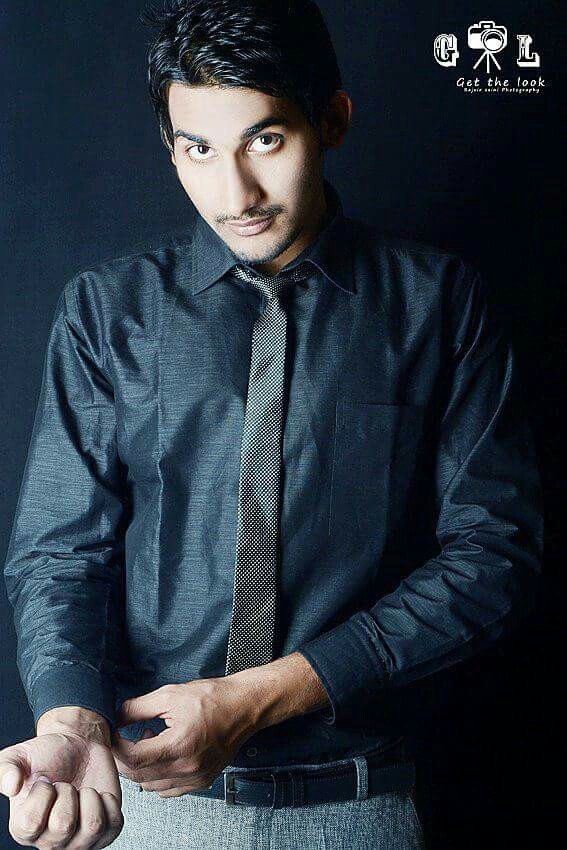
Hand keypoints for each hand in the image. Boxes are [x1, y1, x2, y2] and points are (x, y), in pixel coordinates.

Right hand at [0, 728, 122, 848]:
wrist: (78, 746)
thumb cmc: (48, 755)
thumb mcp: (19, 756)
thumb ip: (6, 768)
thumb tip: (11, 786)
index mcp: (24, 828)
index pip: (32, 822)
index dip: (43, 794)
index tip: (45, 782)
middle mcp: (50, 841)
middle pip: (64, 825)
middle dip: (68, 792)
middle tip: (65, 784)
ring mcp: (79, 841)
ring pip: (93, 826)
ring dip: (90, 796)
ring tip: (81, 791)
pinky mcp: (104, 833)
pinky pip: (114, 824)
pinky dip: (109, 801)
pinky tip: (97, 795)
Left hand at [112, 678, 257, 797]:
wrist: (243, 707)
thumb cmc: (214, 698)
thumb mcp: (170, 694)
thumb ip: (138, 707)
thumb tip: (117, 717)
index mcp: (179, 744)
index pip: (133, 759)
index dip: (117, 748)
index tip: (114, 736)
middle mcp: (188, 767)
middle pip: (139, 777)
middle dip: (125, 759)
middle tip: (125, 739)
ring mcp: (195, 777)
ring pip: (152, 787)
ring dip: (141, 769)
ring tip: (148, 743)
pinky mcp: (201, 781)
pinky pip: (168, 790)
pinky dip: (157, 778)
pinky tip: (162, 755)